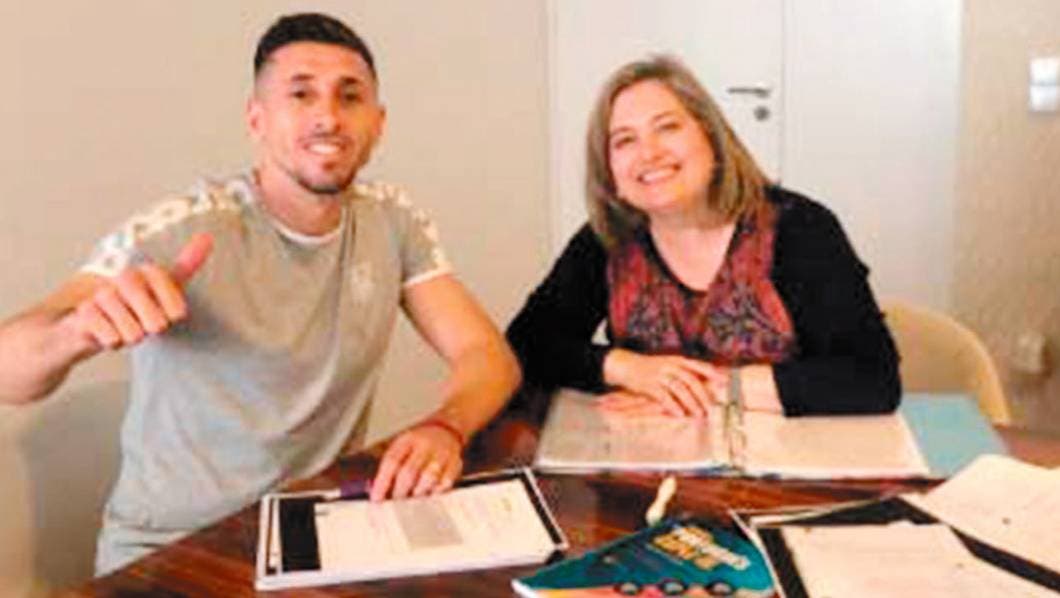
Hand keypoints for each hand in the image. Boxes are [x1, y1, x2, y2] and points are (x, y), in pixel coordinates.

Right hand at [66, 233, 212, 349]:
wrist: (91, 324)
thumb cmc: (134, 306)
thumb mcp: (165, 287)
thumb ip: (186, 264)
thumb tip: (207, 236)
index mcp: (147, 273)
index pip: (173, 297)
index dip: (173, 309)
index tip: (172, 314)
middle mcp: (125, 279)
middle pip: (156, 322)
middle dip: (153, 329)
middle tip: (144, 323)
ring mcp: (102, 295)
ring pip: (134, 333)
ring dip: (131, 337)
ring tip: (124, 328)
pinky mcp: (85, 312)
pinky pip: (111, 338)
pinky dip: (113, 342)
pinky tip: (107, 332)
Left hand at [370, 421, 462, 501]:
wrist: (446, 429)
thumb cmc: (419, 443)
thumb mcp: (402, 446)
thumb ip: (390, 466)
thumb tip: (377, 491)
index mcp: (408, 440)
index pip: (392, 461)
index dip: (382, 482)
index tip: (376, 499)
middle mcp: (425, 445)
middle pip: (409, 472)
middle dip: (399, 492)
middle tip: (394, 504)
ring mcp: (442, 454)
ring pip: (428, 478)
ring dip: (417, 493)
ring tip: (412, 499)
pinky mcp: (455, 463)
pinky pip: (445, 483)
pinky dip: (435, 492)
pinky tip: (429, 494)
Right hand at [603, 349, 726, 416]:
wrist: (626, 365)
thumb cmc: (651, 367)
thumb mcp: (669, 363)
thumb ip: (685, 371)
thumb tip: (706, 380)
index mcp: (677, 360)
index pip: (698, 366)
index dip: (712, 374)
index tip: (724, 382)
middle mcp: (670, 366)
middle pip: (691, 380)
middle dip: (703, 395)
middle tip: (711, 408)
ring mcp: (659, 375)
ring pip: (679, 389)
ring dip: (691, 403)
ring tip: (699, 414)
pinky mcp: (649, 385)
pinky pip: (664, 396)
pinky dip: (673, 405)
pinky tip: (680, 414)